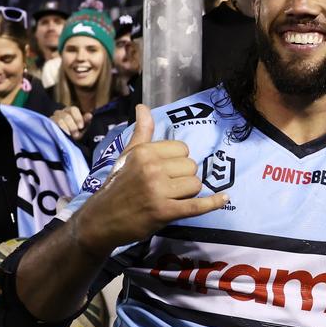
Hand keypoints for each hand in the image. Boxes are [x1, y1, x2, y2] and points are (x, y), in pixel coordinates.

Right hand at [51, 106, 89, 140]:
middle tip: (76, 134)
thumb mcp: (81, 129)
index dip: (78, 118)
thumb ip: (85, 121)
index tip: (81, 126)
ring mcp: (53, 118)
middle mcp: (60, 113)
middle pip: (67, 116)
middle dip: (72, 126)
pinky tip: (63, 135)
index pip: (73, 109)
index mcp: (69, 111)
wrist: (64, 143)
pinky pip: (53, 125)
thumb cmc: (74, 134)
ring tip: (69, 135)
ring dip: (66, 129)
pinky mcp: (48, 124)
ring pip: (59, 120)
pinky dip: (59, 130)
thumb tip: (90, 115)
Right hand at [76, 104, 226, 252]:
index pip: (182, 149)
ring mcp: (158, 191)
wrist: (101, 220)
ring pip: (195, 184)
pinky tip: (224, 198)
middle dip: (184, 177)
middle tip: (166, 186)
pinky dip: (212, 203)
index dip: (178, 160)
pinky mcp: (164, 212)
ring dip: (188, 193)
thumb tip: (143, 106)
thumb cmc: (117, 186)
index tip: (166, 170)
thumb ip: (141, 132)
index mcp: (144, 152)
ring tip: (171, 198)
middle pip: (191, 166)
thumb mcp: (127, 156)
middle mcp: (152, 168)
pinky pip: (197, 205)